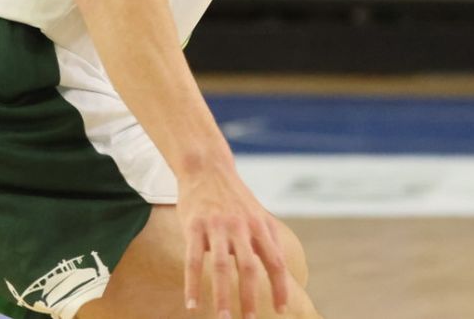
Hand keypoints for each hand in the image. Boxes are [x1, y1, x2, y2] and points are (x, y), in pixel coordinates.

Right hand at [179, 160, 320, 318]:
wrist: (207, 168)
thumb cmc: (234, 199)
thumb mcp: (258, 215)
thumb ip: (268, 241)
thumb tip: (281, 271)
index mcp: (260, 226)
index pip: (275, 261)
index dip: (280, 286)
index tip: (281, 309)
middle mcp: (241, 227)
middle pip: (248, 267)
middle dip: (250, 297)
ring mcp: (217, 226)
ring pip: (220, 266)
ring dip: (222, 296)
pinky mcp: (194, 226)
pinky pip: (192, 260)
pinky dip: (192, 284)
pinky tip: (192, 305)